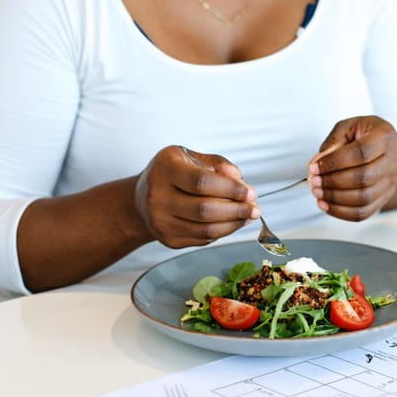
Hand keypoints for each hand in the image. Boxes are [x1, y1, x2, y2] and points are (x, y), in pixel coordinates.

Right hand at [134, 145, 258, 248]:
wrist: (141, 200)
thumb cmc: (172, 174)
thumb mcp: (190, 157)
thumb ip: (217, 163)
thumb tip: (238, 177)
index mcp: (165, 169)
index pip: (201, 182)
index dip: (230, 189)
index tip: (249, 192)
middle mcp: (158, 197)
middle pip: (204, 209)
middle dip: (236, 210)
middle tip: (254, 208)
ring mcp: (161, 222)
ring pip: (206, 229)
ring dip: (234, 224)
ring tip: (248, 216)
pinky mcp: (169, 239)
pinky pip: (203, 238)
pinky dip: (223, 231)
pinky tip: (233, 223)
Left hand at [308, 116, 396, 220]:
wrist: (382, 148)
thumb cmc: (363, 134)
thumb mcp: (347, 128)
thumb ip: (332, 143)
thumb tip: (316, 163)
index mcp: (385, 137)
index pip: (361, 153)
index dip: (335, 162)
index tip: (314, 167)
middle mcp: (393, 160)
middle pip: (364, 178)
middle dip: (333, 182)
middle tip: (313, 181)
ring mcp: (391, 182)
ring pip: (364, 198)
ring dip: (336, 198)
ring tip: (317, 192)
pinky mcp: (384, 198)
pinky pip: (364, 212)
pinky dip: (341, 212)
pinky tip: (325, 204)